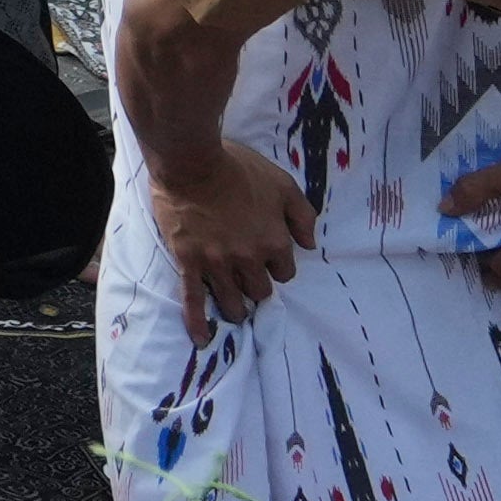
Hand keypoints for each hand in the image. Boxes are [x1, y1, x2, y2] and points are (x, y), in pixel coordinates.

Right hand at [150, 135, 314, 327]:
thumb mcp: (282, 183)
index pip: (285, 271)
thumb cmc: (238, 169)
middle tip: (247, 279)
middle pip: (259, 290)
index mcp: (274, 242)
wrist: (191, 162)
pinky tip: (202, 338)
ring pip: (232, 301)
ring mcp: (217, 264)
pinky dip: (197, 321)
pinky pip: (193, 299)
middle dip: (256, 287)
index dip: (277, 265)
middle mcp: (249, 260)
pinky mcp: (189, 262)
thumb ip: (302, 215)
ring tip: (234, 309)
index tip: (267, 255)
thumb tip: (311, 244)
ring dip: (236, 308)